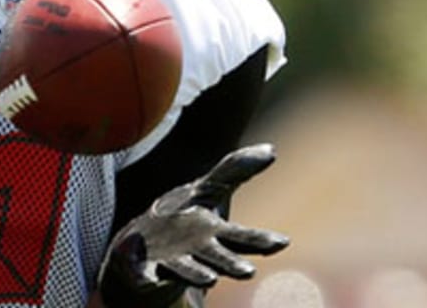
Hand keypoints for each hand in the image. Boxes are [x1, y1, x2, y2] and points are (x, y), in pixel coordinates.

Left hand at [98, 144, 288, 307]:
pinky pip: (146, 276)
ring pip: (187, 270)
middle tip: (248, 272)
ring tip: (210, 278)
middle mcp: (198, 255)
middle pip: (219, 259)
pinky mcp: (145, 273)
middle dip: (232, 265)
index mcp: (215, 235)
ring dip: (198, 273)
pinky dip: (148, 277)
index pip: (242, 238)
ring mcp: (172, 265)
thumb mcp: (206, 190)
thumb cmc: (184, 222)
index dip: (261, 241)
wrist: (143, 253)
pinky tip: (152, 278)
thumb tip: (271, 148)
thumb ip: (235, 170)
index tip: (283, 242)